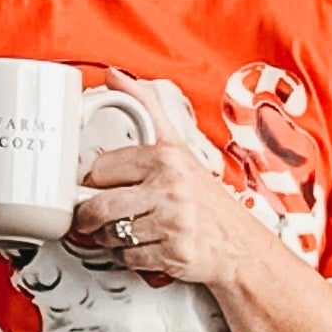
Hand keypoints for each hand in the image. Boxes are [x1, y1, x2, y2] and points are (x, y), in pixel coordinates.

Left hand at [69, 80, 280, 290]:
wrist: (241, 247)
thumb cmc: (205, 199)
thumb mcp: (178, 147)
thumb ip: (147, 109)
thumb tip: (115, 74)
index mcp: (166, 158)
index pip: (100, 169)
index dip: (95, 181)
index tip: (98, 185)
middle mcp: (171, 188)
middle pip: (98, 205)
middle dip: (89, 215)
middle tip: (92, 216)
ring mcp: (174, 222)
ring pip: (110, 233)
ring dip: (107, 237)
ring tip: (123, 229)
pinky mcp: (175, 253)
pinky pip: (127, 257)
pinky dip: (128, 257)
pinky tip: (144, 246)